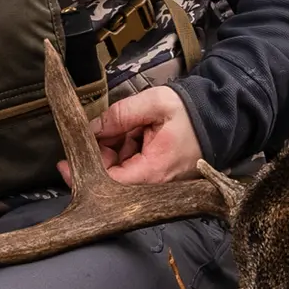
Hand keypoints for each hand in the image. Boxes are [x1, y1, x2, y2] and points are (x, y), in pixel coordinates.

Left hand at [69, 86, 204, 186]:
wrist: (222, 119)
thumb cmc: (193, 113)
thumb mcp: (155, 104)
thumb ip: (121, 114)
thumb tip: (92, 127)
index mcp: (154, 171)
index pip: (109, 183)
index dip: (84, 174)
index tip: (65, 163)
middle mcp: (155, 185)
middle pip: (112, 178)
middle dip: (102, 153)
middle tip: (107, 129)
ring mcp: (158, 183)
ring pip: (121, 172)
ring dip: (115, 150)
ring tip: (131, 126)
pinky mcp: (159, 177)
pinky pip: (133, 168)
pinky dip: (128, 150)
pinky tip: (138, 133)